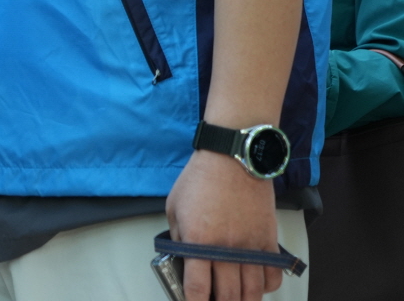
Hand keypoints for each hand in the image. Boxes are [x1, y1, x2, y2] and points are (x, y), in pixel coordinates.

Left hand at [166, 150, 281, 300]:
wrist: (233, 159)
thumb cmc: (199, 180)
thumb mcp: (174, 208)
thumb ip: (178, 239)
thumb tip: (182, 263)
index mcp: (199, 242)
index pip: (198, 288)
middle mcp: (227, 249)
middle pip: (228, 296)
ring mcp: (252, 248)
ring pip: (252, 292)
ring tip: (233, 299)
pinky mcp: (269, 242)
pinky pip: (272, 276)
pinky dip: (265, 288)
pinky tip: (254, 287)